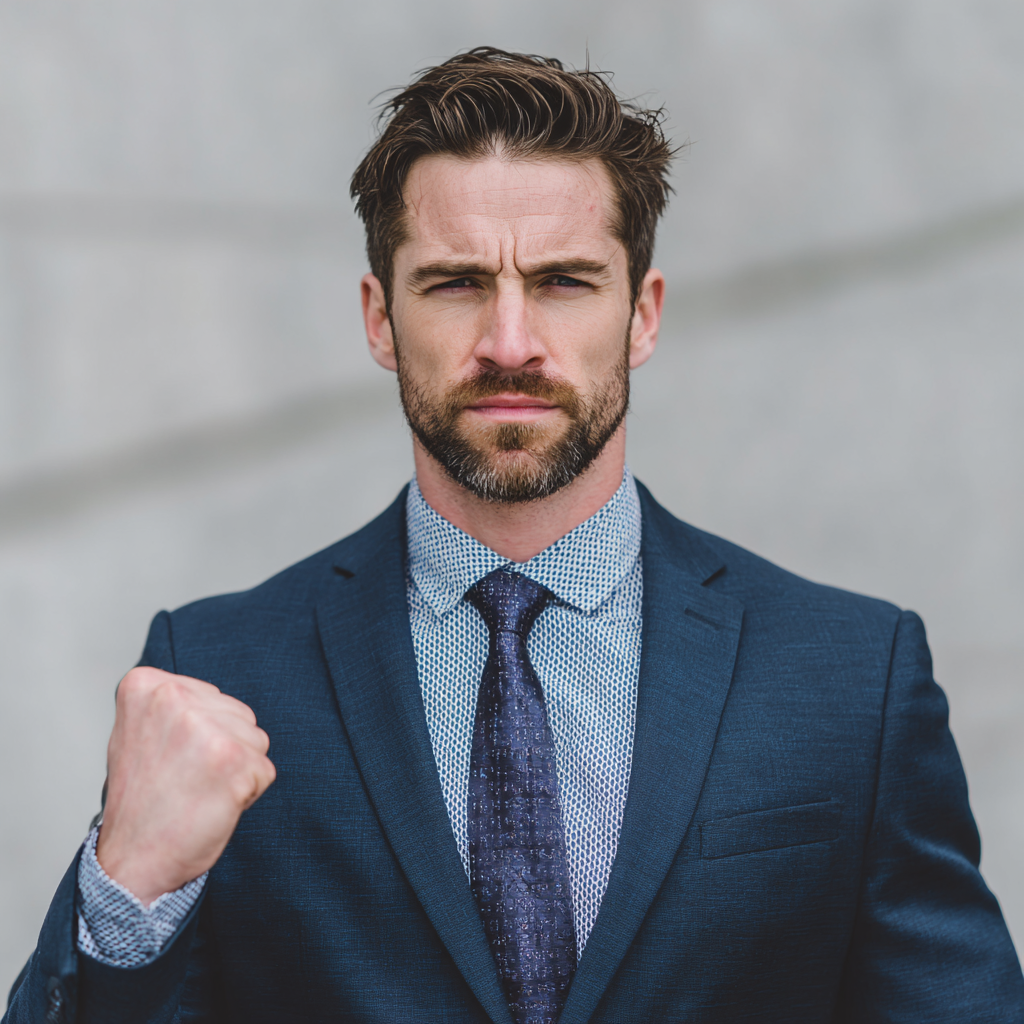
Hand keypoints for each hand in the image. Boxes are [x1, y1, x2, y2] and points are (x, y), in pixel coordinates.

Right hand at [95, 667, 275, 905]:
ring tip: (196, 792)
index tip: (167, 757)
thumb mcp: (140, 732)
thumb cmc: (141, 801)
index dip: (200, 734)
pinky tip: (211, 806)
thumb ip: (175, 706)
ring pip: (255, 740)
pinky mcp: (234, 760)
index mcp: (146, 685)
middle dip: (223, 749)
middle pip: (238, 715)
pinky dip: (247, 793)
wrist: (131, 862)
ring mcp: (205, 729)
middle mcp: (174, 698)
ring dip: (237, 770)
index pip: (211, 697)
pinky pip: (264, 771)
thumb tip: (214, 698)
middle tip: (183, 780)